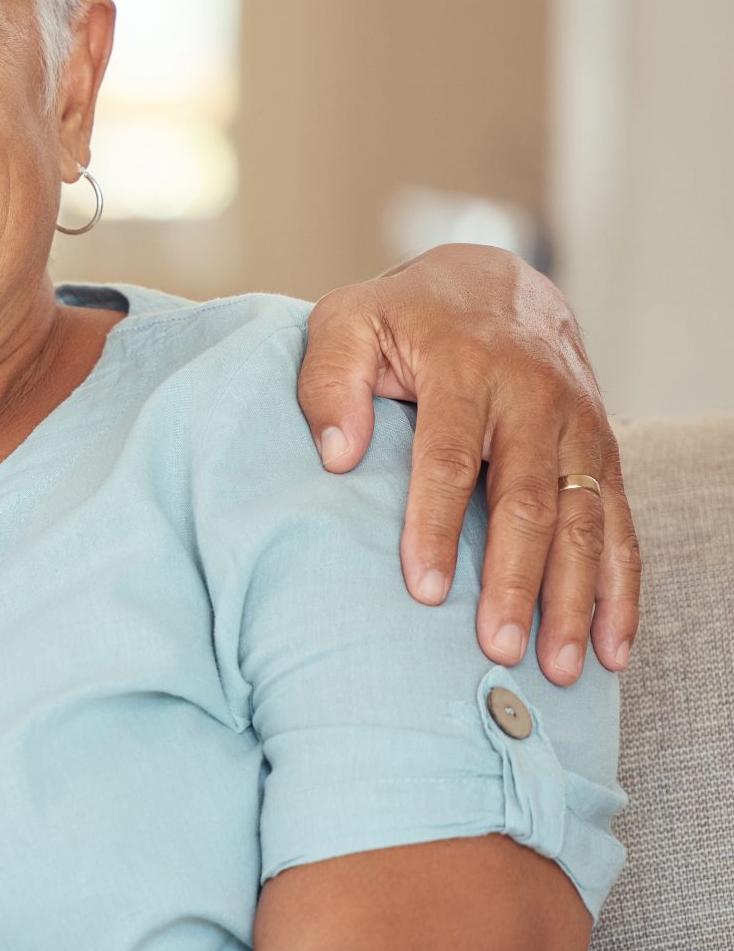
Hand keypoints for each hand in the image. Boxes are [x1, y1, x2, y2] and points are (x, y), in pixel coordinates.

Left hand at [296, 243, 637, 683]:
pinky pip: (621, 523)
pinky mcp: (602, 450)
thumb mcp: (348, 321)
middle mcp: (535, 397)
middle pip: (527, 500)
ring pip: (585, 520)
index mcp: (467, 367)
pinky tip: (612, 645)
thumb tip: (335, 453)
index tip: (423, 590)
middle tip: (497, 649)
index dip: (436, 525)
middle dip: (515, 579)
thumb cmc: (405, 316)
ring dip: (575, 598)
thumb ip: (329, 380)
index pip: (450, 457)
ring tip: (557, 666)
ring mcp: (579, 426)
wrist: (495, 284)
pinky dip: (620, 587)